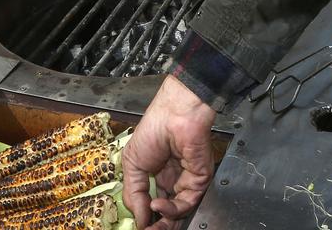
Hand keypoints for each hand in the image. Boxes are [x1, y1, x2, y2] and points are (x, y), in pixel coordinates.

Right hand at [122, 76, 217, 227]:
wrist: (174, 113)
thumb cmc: (154, 128)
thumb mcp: (132, 163)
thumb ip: (133, 193)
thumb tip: (137, 218)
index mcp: (158, 174)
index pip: (153, 203)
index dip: (146, 216)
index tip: (138, 224)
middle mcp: (174, 179)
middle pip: (168, 212)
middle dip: (156, 225)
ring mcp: (187, 180)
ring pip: (179, 211)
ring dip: (164, 222)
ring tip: (150, 225)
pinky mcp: (200, 179)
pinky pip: (188, 201)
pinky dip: (172, 209)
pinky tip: (158, 205)